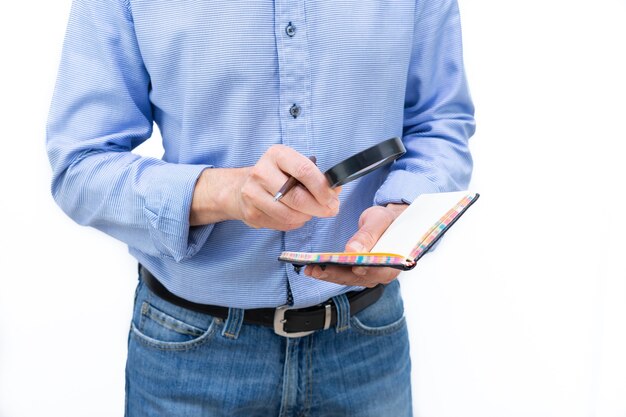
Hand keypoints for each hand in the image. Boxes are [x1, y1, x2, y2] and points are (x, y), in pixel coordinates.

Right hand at [190, 145, 340, 229]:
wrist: (239, 188)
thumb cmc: (276, 175)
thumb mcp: (294, 166)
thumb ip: (316, 177)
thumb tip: (336, 190)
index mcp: (277, 154)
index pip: (305, 170)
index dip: (322, 188)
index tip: (332, 198)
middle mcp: (261, 172)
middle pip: (297, 198)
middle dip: (319, 208)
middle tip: (330, 211)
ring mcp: (253, 194)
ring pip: (290, 215)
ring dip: (306, 217)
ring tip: (310, 212)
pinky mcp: (251, 213)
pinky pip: (282, 224)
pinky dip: (294, 223)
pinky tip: (295, 216)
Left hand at [304, 203, 408, 286]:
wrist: (389, 223)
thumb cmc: (388, 220)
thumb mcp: (379, 220)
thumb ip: (368, 235)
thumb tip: (352, 250)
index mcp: (394, 262)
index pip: (378, 270)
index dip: (363, 270)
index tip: (350, 267)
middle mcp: (382, 273)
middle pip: (358, 277)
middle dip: (336, 274)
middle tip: (316, 270)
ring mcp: (370, 275)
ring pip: (348, 278)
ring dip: (328, 275)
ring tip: (310, 269)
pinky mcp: (359, 273)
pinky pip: (344, 275)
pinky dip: (329, 272)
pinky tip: (315, 268)